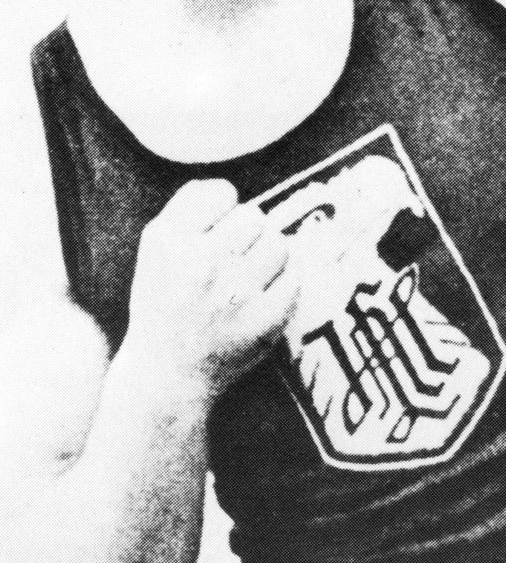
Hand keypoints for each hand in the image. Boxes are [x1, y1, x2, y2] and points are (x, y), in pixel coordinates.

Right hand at [125, 180, 300, 393]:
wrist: (168, 373)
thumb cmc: (164, 302)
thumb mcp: (155, 248)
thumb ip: (187, 208)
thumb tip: (228, 188)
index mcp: (169, 242)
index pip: (221, 193)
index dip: (223, 208)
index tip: (216, 228)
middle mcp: (201, 264)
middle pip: (254, 216)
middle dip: (247, 232)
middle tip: (234, 255)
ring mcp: (236, 294)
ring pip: (278, 243)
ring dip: (268, 254)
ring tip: (249, 274)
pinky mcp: (264, 321)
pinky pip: (294, 279)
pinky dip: (282, 284)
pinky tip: (261, 295)